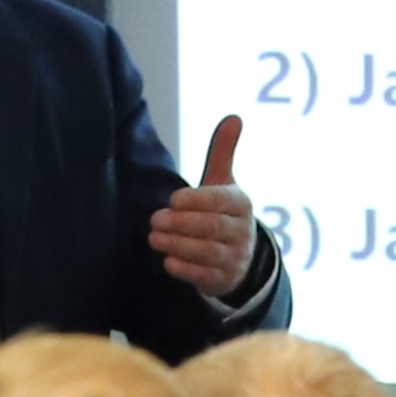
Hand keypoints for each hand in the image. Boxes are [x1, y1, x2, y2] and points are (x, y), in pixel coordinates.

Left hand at [149, 117, 260, 298]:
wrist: (238, 257)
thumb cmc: (221, 212)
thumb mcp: (223, 183)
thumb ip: (223, 152)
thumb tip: (234, 116)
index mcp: (241, 204)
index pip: (221, 201)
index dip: (197, 200)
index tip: (173, 199)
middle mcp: (242, 232)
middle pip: (213, 227)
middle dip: (182, 223)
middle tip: (154, 219)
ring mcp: (234, 258)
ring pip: (208, 252)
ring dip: (179, 245)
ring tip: (154, 238)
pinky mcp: (222, 280)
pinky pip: (205, 276)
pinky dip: (186, 270)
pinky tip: (167, 263)